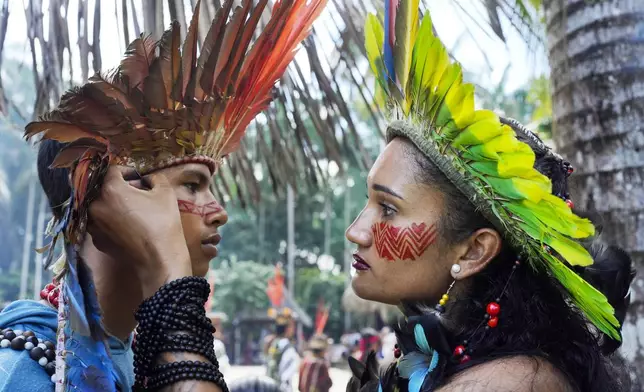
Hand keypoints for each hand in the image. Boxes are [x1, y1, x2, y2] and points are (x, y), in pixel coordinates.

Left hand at [87, 166, 191, 297]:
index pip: (113, 170)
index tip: (139, 178)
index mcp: (111, 190)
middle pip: (104, 189)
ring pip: (101, 207)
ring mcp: (93, 225)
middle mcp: (95, 206)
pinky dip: (112, 222)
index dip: (128, 171)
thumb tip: (147, 179)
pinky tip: (128, 227)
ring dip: (114, 205)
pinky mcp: (97, 241)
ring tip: (132, 212)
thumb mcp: (166, 193)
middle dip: (120, 188)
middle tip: (138, 194)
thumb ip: (155, 178)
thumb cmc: (163, 223)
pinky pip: (102, 224)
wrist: (158, 259)